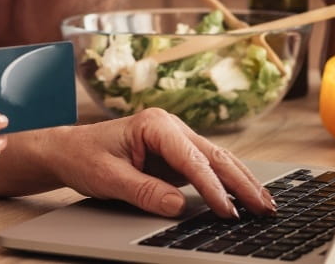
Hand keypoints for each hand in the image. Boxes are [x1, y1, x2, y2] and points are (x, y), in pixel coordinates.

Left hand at [45, 109, 276, 218]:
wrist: (68, 149)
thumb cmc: (84, 157)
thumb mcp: (108, 178)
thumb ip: (144, 191)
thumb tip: (178, 206)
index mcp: (154, 124)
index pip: (192, 159)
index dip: (211, 187)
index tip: (226, 211)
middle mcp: (171, 127)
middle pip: (215, 156)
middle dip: (242, 183)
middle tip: (264, 208)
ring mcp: (177, 140)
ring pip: (218, 160)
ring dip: (242, 182)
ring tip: (266, 204)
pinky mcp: (178, 155)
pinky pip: (208, 169)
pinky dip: (229, 183)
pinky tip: (245, 198)